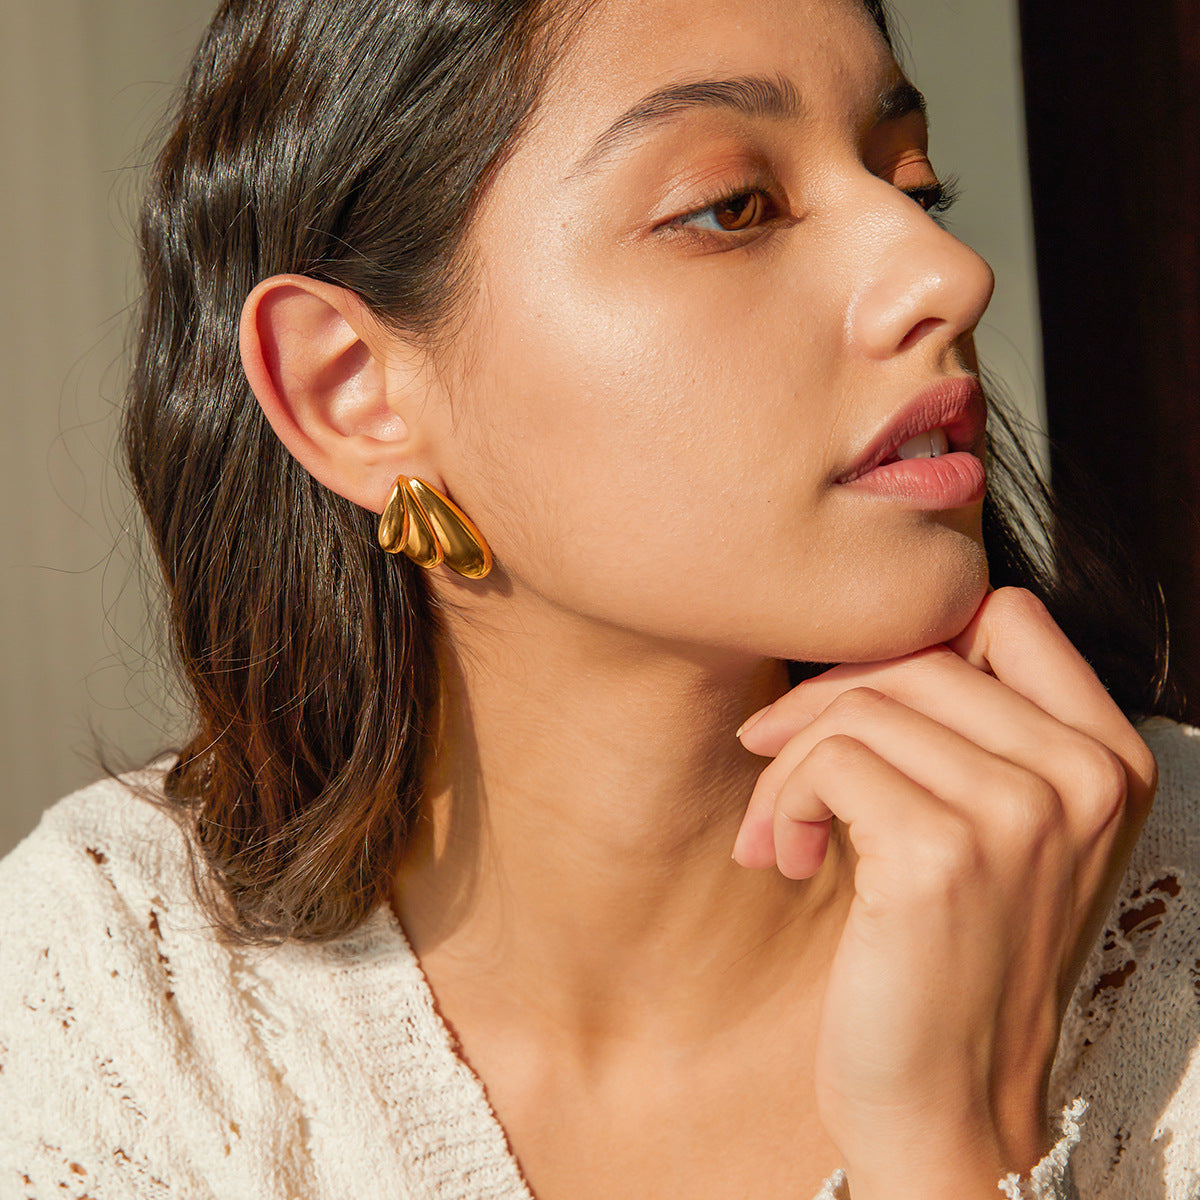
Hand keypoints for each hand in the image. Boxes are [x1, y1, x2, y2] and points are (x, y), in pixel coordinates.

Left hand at [732, 588, 1156, 1199]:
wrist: (948, 1103)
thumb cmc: (951, 956)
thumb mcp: (996, 831)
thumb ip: (967, 730)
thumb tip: (863, 639)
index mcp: (1108, 758)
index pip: (1001, 614)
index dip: (904, 646)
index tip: (849, 709)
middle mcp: (1083, 775)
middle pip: (913, 654)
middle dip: (820, 704)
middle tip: (775, 766)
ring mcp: (1021, 813)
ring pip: (859, 705)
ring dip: (788, 765)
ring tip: (779, 830)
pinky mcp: (942, 855)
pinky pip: (827, 761)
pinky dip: (781, 802)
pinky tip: (784, 857)